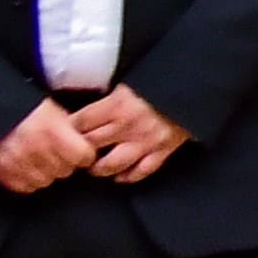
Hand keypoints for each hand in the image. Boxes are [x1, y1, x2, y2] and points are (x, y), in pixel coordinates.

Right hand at [0, 97, 96, 193]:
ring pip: (46, 181)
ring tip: (39, 160)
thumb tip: (84, 144)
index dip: (83, 154)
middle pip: (65, 171)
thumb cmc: (21, 108)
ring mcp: (17, 162)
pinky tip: (26, 167)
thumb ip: (68, 128)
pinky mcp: (2, 171)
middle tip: (55, 153)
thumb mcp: (51, 110)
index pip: (83, 156)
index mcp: (52, 129)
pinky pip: (24, 187)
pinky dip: (27, 180)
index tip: (80, 153)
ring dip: (45, 173)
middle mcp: (36, 147)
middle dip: (64, 163)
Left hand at [70, 83, 189, 182]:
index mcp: (116, 105)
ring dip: (98, 168)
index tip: (60, 132)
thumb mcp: (131, 80)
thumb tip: (91, 99)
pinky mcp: (162, 151)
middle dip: (77, 150)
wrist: (198, 87)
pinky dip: (128, 177)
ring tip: (93, 167)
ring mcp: (145, 142)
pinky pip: (141, 171)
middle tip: (72, 153)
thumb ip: (112, 94)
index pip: (80, 122)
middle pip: (90, 145)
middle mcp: (126, 127)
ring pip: (111, 164)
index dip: (67, 128)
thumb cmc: (163, 79)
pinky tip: (120, 178)